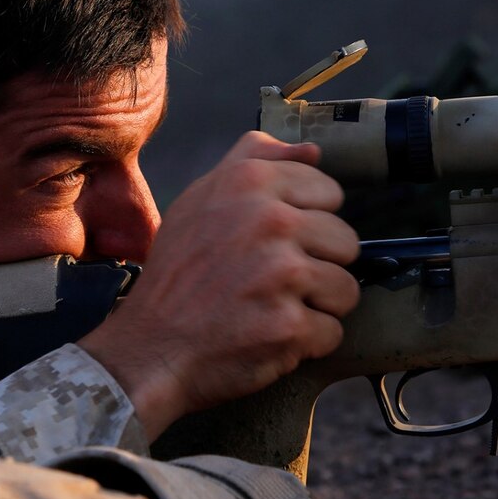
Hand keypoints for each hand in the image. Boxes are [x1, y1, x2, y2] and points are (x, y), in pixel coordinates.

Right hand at [78, 131, 359, 439]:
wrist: (151, 348)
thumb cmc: (179, 274)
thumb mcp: (201, 199)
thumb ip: (254, 162)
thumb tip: (313, 150)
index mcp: (249, 181)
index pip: (329, 194)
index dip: (307, 222)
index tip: (274, 242)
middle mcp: (270, 220)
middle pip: (345, 242)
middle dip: (317, 266)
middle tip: (270, 282)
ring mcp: (282, 274)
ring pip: (346, 288)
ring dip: (316, 307)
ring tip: (271, 309)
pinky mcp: (290, 325)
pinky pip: (332, 332)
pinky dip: (306, 343)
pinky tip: (269, 336)